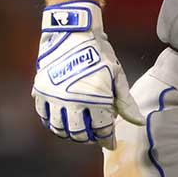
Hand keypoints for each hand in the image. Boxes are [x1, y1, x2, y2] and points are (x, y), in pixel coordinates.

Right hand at [31, 0, 141, 148]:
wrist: (72, 33)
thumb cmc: (99, 53)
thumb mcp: (116, 75)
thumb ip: (125, 102)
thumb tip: (137, 121)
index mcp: (95, 98)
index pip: (101, 129)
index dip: (107, 139)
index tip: (110, 143)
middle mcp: (72, 101)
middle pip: (79, 133)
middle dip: (90, 137)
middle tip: (96, 135)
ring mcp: (54, 98)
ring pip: (60, 129)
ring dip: (71, 133)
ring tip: (80, 129)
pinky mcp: (40, 92)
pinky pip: (45, 117)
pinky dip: (54, 123)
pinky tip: (63, 121)